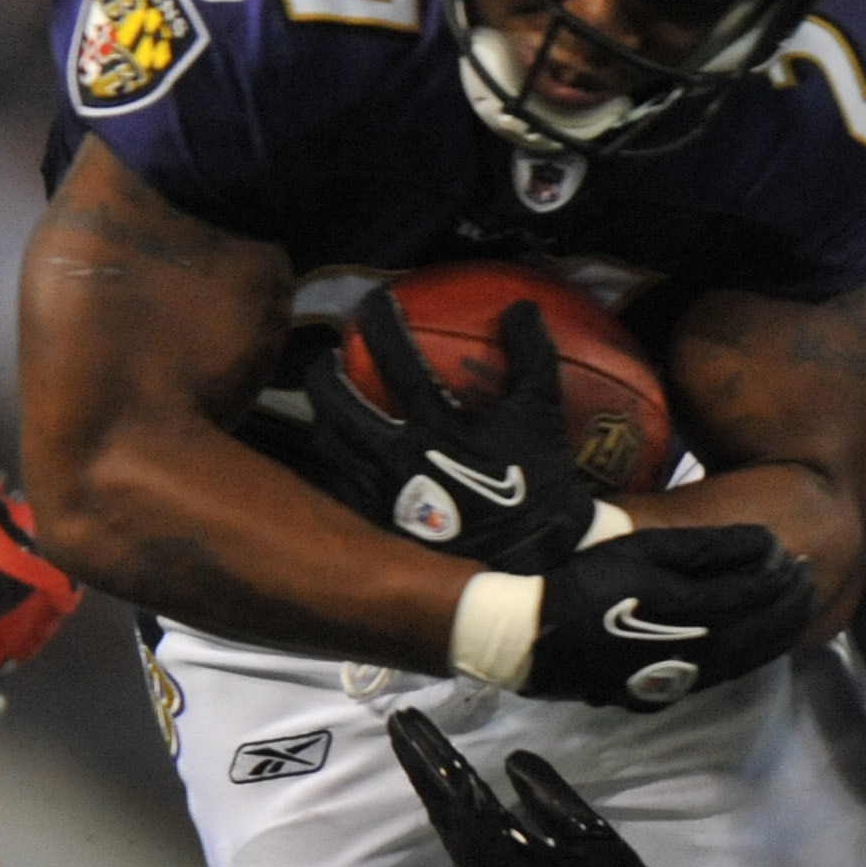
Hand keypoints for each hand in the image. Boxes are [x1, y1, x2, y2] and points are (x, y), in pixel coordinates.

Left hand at [304, 298, 598, 573]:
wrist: (534, 563)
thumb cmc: (538, 487)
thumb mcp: (542, 416)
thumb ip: (532, 356)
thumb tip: (521, 306)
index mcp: (436, 425)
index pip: (396, 359)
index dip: (380, 322)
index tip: (373, 304)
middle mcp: (398, 458)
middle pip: (337, 404)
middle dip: (323, 374)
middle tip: (327, 359)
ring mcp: (384, 495)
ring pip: (330, 446)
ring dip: (326, 418)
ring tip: (332, 407)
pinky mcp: (380, 526)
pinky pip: (341, 487)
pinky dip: (338, 464)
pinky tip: (346, 458)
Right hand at [521, 524, 814, 711]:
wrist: (531, 634)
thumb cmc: (587, 580)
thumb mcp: (646, 549)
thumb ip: (710, 547)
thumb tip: (769, 543)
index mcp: (693, 612)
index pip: (757, 594)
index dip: (783, 576)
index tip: (801, 557)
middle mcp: (695, 651)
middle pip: (760, 629)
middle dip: (790, 604)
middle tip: (810, 580)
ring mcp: (680, 677)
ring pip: (746, 657)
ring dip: (778, 633)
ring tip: (797, 609)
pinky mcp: (663, 689)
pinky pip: (723, 674)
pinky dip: (750, 657)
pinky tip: (758, 644)